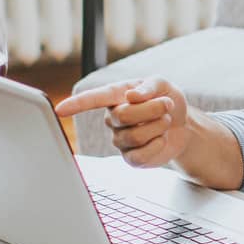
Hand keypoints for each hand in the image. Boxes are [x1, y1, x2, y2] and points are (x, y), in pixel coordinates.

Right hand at [54, 77, 190, 167]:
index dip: (77, 105)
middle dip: (152, 110)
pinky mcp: (131, 158)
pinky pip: (138, 156)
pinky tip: (161, 139)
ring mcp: (120, 139)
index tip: (59, 110)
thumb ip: (149, 87)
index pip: (92, 99)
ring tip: (165, 121)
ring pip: (134, 136)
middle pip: (123, 116)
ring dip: (158, 126)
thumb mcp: (163, 84)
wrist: (183, 125)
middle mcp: (113, 118)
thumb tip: (131, 97)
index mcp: (115, 96)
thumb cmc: (166, 100)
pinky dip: (157, 146)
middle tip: (167, 105)